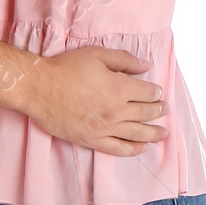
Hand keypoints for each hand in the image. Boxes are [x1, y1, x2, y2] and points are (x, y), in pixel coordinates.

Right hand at [17, 46, 166, 157]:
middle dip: (158, 110)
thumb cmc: (66, 68)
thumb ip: (124, 60)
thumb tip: (146, 65)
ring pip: (137, 133)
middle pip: (145, 113)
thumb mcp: (97, 55)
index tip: (158, 92)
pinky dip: (132, 149)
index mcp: (119, 88)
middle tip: (164, 109)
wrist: (40, 88)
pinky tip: (141, 148)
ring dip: (153, 133)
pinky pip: (118, 148)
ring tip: (163, 134)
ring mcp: (105, 127)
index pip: (147, 92)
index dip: (156, 92)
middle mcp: (116, 110)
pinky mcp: (92, 139)